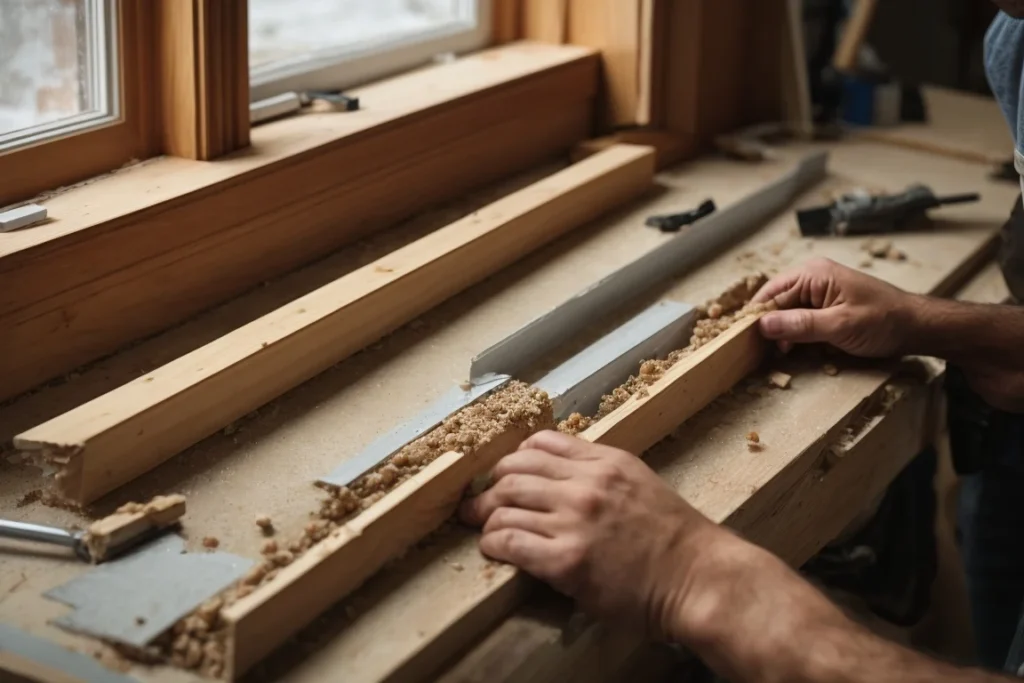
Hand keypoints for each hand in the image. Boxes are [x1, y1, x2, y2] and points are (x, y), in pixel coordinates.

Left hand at [459, 430, 723, 638]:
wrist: (698, 578)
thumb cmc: (673, 537)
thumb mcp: (639, 482)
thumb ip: (599, 472)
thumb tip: (559, 474)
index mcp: (604, 461)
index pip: (540, 443)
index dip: (514, 458)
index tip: (506, 474)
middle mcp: (586, 485)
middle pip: (512, 471)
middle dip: (490, 487)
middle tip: (481, 503)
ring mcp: (574, 521)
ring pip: (504, 505)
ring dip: (486, 517)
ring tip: (482, 528)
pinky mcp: (566, 560)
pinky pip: (510, 541)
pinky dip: (493, 544)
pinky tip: (493, 550)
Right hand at [753, 257, 918, 356]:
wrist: (917, 326)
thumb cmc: (883, 321)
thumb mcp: (840, 325)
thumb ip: (800, 325)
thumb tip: (762, 325)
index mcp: (813, 274)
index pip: (771, 293)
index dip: (755, 316)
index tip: (741, 339)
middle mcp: (812, 279)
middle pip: (775, 303)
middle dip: (766, 326)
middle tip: (753, 352)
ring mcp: (819, 293)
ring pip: (786, 313)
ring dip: (779, 333)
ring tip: (770, 355)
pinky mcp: (825, 308)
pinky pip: (799, 319)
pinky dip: (793, 335)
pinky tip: (789, 351)